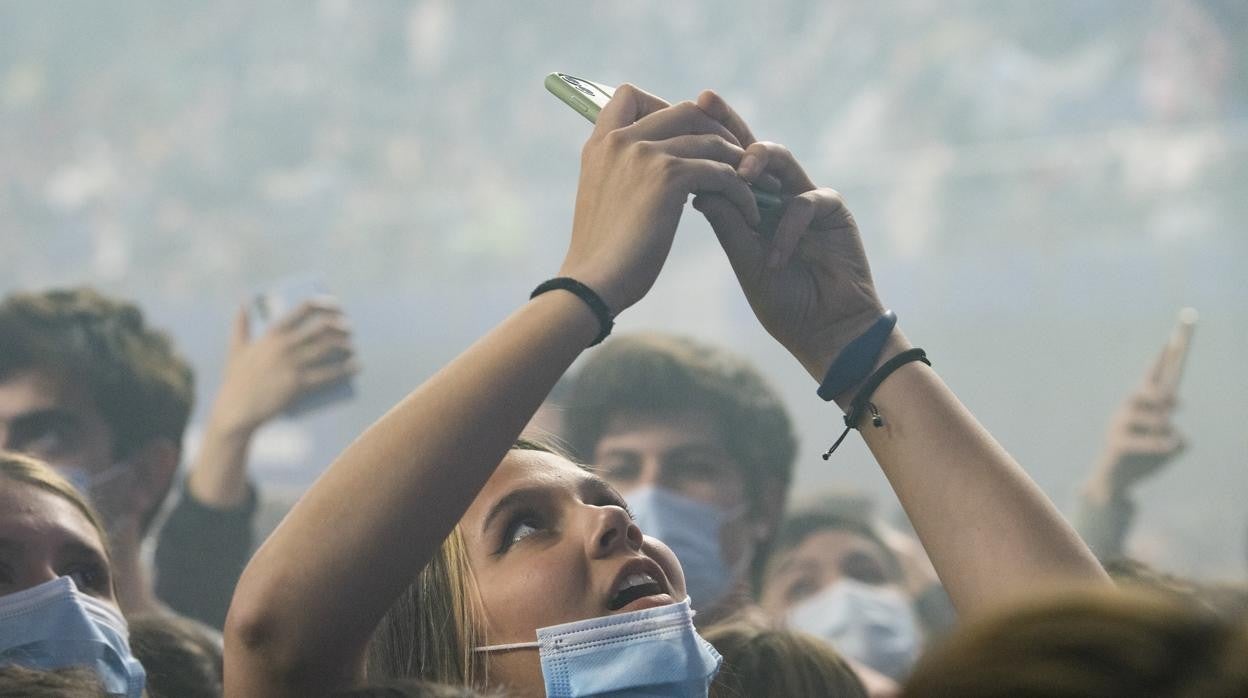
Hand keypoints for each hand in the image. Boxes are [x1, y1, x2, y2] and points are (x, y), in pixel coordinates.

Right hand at [208, 300, 358, 436]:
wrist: (236, 410)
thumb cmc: (236, 379)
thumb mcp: (236, 347)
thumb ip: (240, 323)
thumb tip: (242, 299)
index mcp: (272, 333)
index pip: (304, 309)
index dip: (325, 304)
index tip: (337, 305)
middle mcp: (284, 345)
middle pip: (322, 327)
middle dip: (340, 325)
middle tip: (349, 328)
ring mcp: (293, 364)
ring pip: (329, 348)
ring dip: (346, 345)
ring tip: (353, 347)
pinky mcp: (299, 384)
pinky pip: (329, 374)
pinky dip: (346, 369)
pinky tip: (357, 366)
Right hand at [558, 85, 759, 314]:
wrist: (592, 284)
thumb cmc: (600, 256)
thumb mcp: (603, 199)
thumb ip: (621, 172)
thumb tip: (653, 165)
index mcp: (601, 143)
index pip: (631, 95)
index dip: (665, 105)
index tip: (687, 135)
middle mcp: (622, 139)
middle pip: (687, 110)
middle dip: (720, 132)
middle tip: (739, 160)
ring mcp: (645, 154)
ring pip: (712, 141)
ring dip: (741, 164)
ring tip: (756, 189)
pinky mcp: (669, 176)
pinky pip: (723, 171)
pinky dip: (743, 193)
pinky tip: (750, 215)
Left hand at [690, 91, 885, 381]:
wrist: (825, 332)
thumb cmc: (784, 304)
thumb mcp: (745, 261)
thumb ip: (727, 223)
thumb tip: (695, 186)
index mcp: (751, 207)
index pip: (725, 164)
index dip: (704, 143)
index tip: (673, 126)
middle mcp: (777, 195)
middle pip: (753, 147)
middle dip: (729, 122)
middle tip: (703, 101)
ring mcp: (806, 199)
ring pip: (782, 160)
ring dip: (758, 160)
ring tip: (739, 173)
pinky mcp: (834, 210)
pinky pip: (807, 203)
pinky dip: (788, 227)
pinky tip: (774, 256)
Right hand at [1087, 343, 1186, 500]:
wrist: (1113, 482)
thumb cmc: (1142, 460)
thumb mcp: (1167, 448)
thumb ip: (1177, 439)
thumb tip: (1177, 438)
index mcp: (1142, 406)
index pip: (1154, 377)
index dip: (1163, 358)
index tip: (1173, 338)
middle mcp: (1128, 410)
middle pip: (1143, 390)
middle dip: (1158, 393)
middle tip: (1177, 404)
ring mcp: (1119, 425)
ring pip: (1147, 416)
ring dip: (1161, 424)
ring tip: (1168, 433)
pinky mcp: (1116, 444)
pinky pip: (1144, 440)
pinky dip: (1159, 443)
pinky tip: (1170, 445)